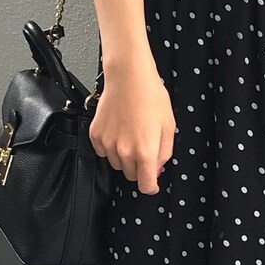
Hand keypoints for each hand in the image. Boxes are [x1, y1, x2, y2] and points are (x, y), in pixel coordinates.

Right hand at [88, 57, 174, 194]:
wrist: (129, 77)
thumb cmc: (151, 97)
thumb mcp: (168, 126)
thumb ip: (164, 153)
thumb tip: (157, 169)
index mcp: (145, 151)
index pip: (145, 185)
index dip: (151, 187)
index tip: (152, 183)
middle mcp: (124, 151)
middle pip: (131, 175)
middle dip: (140, 167)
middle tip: (145, 148)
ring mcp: (108, 144)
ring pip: (117, 164)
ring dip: (125, 157)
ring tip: (131, 135)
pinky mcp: (96, 135)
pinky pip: (103, 152)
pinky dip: (111, 147)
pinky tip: (119, 131)